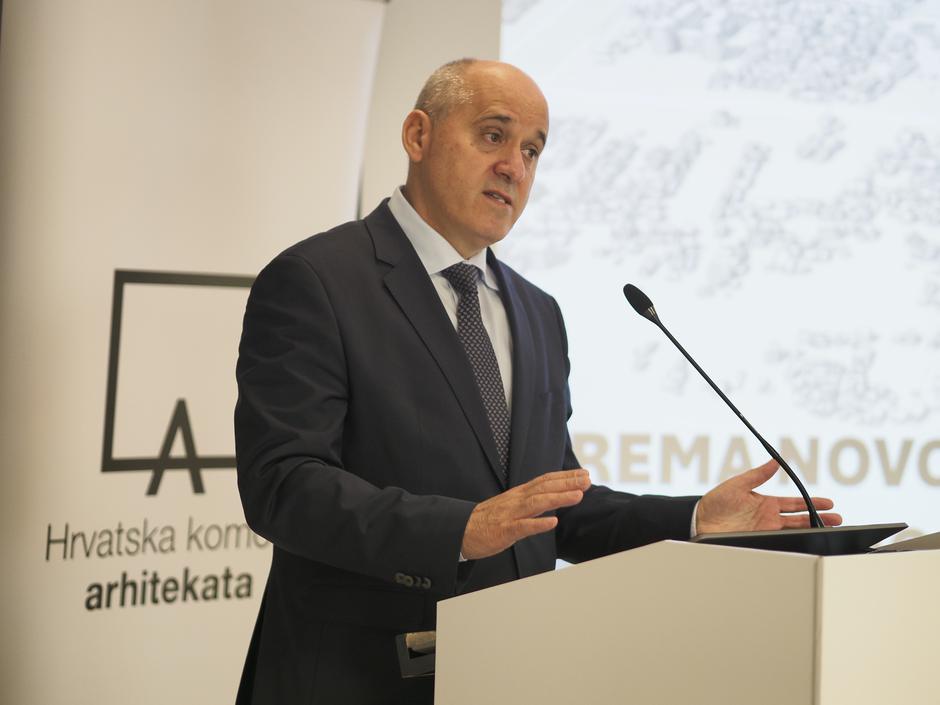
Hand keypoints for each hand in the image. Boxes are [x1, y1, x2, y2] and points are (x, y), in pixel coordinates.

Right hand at [461, 469, 590, 559]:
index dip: (565, 477)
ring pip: (537, 503)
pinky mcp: (504, 530)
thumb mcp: (511, 505)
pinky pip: (523, 526)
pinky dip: (538, 523)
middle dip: (567, 483)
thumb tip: (552, 496)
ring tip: (577, 496)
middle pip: (544, 488)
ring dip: (558, 498)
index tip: (583, 474)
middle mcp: (516, 500)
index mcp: (519, 494)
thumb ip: (530, 501)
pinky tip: (553, 522)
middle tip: (587, 480)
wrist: (461, 530)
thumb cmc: (488, 520)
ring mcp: (510, 514)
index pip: (545, 481)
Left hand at [695, 459, 842, 534]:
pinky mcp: (759, 539)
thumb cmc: (716, 501)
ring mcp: (765, 529)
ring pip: (794, 529)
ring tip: (829, 528)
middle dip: (819, 518)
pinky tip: (806, 540)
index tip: (829, 503)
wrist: (699, 520)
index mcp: (766, 502)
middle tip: (837, 519)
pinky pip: (780, 540)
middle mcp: (769, 516)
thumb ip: (757, 474)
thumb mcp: (737, 484)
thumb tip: (775, 461)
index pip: (794, 502)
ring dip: (811, 528)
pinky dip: (794, 540)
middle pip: (800, 518)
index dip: (812, 502)